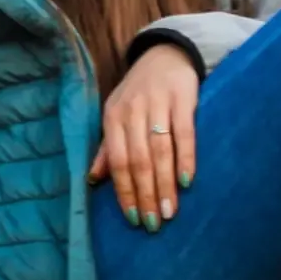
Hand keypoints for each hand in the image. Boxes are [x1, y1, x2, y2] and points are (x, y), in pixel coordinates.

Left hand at [88, 43, 198, 231]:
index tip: (132, 218)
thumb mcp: (117, 116)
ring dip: (164, 184)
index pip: (116, 160)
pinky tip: (187, 182)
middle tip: (153, 224)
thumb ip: (107, 148)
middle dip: (145, 194)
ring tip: (170, 212)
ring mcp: (156, 104)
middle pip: (137, 160)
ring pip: (159, 151)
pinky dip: (186, 158)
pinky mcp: (182, 99)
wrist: (165, 56)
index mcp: (112, 118)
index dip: (124, 190)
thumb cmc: (138, 94)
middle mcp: (131, 111)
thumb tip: (93, 180)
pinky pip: (184, 133)